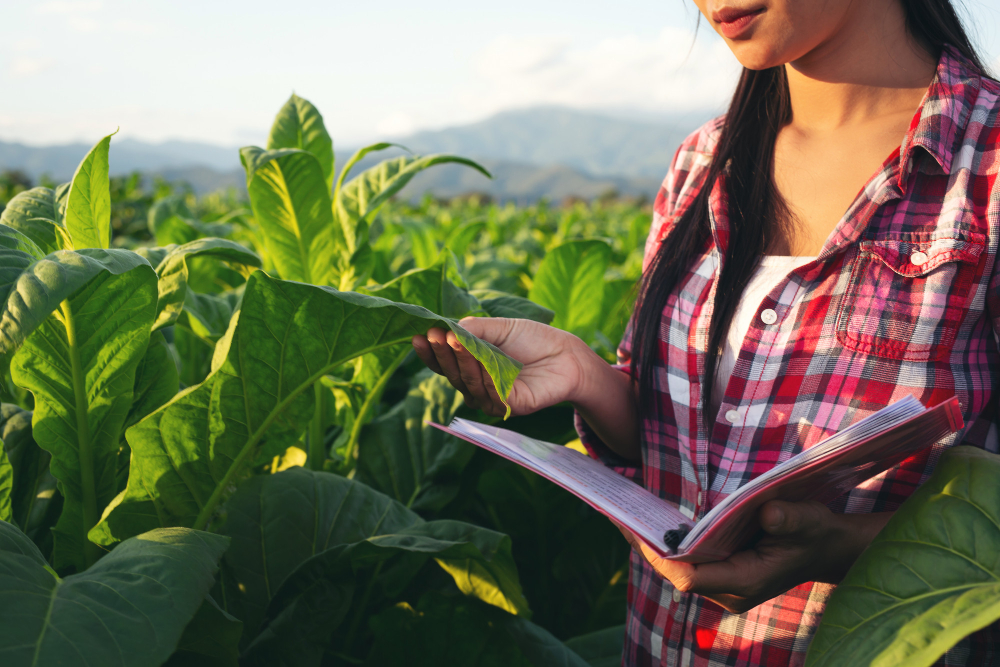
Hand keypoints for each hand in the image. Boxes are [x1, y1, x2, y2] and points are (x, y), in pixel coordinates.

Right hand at [412, 317, 597, 416]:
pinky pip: (490, 393)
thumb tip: (448, 328)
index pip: (445, 364)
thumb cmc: (533, 340)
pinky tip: (480, 359)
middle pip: (452, 374)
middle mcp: (478, 386)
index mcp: (473, 367)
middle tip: (436, 336)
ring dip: (461, 361)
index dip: (431, 353)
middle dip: (442, 355)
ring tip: (455, 340)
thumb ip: (474, 330)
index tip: (420, 336)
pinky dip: (484, 375)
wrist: (567, 354)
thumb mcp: (500, 328)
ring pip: (468, 383)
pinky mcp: (509, 407)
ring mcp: (492, 399)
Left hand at [613, 500, 891, 613]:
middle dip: (644, 545)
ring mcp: (723, 584)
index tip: (641, 530)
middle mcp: (727, 590)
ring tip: (620, 511)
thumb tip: (769, 514)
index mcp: (745, 582)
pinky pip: (684, 561)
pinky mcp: (720, 573)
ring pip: (675, 569)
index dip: (663, 557)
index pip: (690, 578)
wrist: (826, 548)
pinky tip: (646, 519)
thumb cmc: (817, 533)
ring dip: (649, 543)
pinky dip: (665, 542)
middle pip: (674, 574)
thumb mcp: (811, 521)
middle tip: (615, 513)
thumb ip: (791, 519)